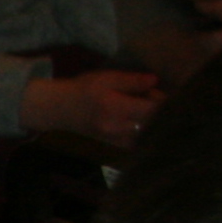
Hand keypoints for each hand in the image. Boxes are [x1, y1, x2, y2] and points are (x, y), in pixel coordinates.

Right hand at [17, 67, 161, 148]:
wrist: (59, 109)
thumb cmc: (82, 89)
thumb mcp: (106, 78)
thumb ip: (131, 80)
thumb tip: (155, 81)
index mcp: (116, 108)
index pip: (153, 109)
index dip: (162, 100)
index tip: (157, 91)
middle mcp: (118, 127)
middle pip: (153, 123)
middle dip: (159, 111)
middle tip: (152, 99)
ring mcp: (117, 138)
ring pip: (147, 134)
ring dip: (152, 123)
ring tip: (145, 110)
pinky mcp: (115, 144)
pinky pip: (138, 141)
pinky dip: (144, 133)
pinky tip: (139, 123)